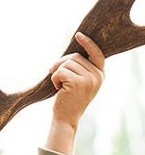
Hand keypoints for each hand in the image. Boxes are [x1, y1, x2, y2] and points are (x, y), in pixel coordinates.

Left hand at [45, 32, 104, 154]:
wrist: (66, 118)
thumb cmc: (69, 99)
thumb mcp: (79, 83)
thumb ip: (80, 69)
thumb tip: (70, 55)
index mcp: (100, 75)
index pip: (97, 54)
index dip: (88, 43)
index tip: (78, 35)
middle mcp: (97, 76)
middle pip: (75, 57)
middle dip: (60, 64)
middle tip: (53, 74)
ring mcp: (89, 79)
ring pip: (66, 64)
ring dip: (56, 73)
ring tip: (59, 86)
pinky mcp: (77, 83)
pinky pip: (59, 72)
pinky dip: (54, 79)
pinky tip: (57, 89)